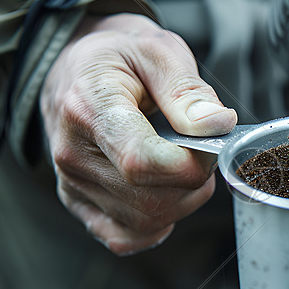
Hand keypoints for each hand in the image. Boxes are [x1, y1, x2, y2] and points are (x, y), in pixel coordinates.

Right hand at [40, 13, 236, 255]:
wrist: (75, 65)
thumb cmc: (120, 56)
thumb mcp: (158, 51)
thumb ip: (188, 91)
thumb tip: (217, 126)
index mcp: (89, 107)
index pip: (141, 162)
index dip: (189, 162)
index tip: (209, 140)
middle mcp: (73, 153)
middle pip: (150, 199)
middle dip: (193, 179)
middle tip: (200, 147)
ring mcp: (71, 182)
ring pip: (145, 220)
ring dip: (181, 200)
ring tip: (182, 161)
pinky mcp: (76, 200)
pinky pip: (121, 237)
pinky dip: (154, 227)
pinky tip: (165, 197)